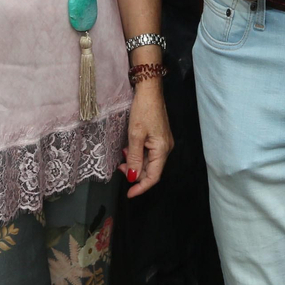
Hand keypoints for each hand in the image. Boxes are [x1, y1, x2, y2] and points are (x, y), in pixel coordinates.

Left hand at [120, 79, 172, 197]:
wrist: (149, 91)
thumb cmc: (143, 111)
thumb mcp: (135, 136)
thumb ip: (134, 159)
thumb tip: (133, 178)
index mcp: (162, 149)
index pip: (153, 176)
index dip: (141, 187)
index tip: (129, 194)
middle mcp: (165, 148)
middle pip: (152, 170)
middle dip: (135, 174)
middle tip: (119, 170)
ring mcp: (163, 142)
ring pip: (149, 162)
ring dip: (135, 164)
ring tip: (122, 158)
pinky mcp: (158, 137)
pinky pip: (149, 153)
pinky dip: (137, 155)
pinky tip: (128, 150)